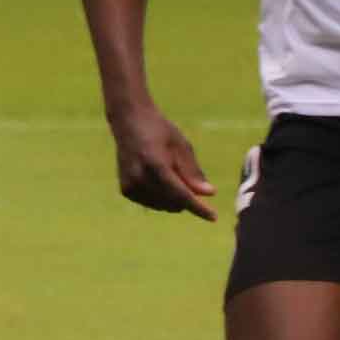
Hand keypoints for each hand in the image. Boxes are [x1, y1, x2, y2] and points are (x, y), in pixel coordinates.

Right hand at [111, 105, 216, 220]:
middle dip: (186, 198)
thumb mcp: (181, 146)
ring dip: (174, 198)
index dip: (198, 207)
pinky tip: (158, 179)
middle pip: (173, 203)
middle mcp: (140, 178)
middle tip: (188, 179)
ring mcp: (130, 185)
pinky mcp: (126, 190)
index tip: (213, 217)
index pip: (181, 194)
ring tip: (170, 173)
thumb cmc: (159, 130)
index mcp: (155, 165)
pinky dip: (161, 197)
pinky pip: (152, 203)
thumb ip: (193, 172)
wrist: (129, 121)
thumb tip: (209, 194)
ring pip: (163, 206)